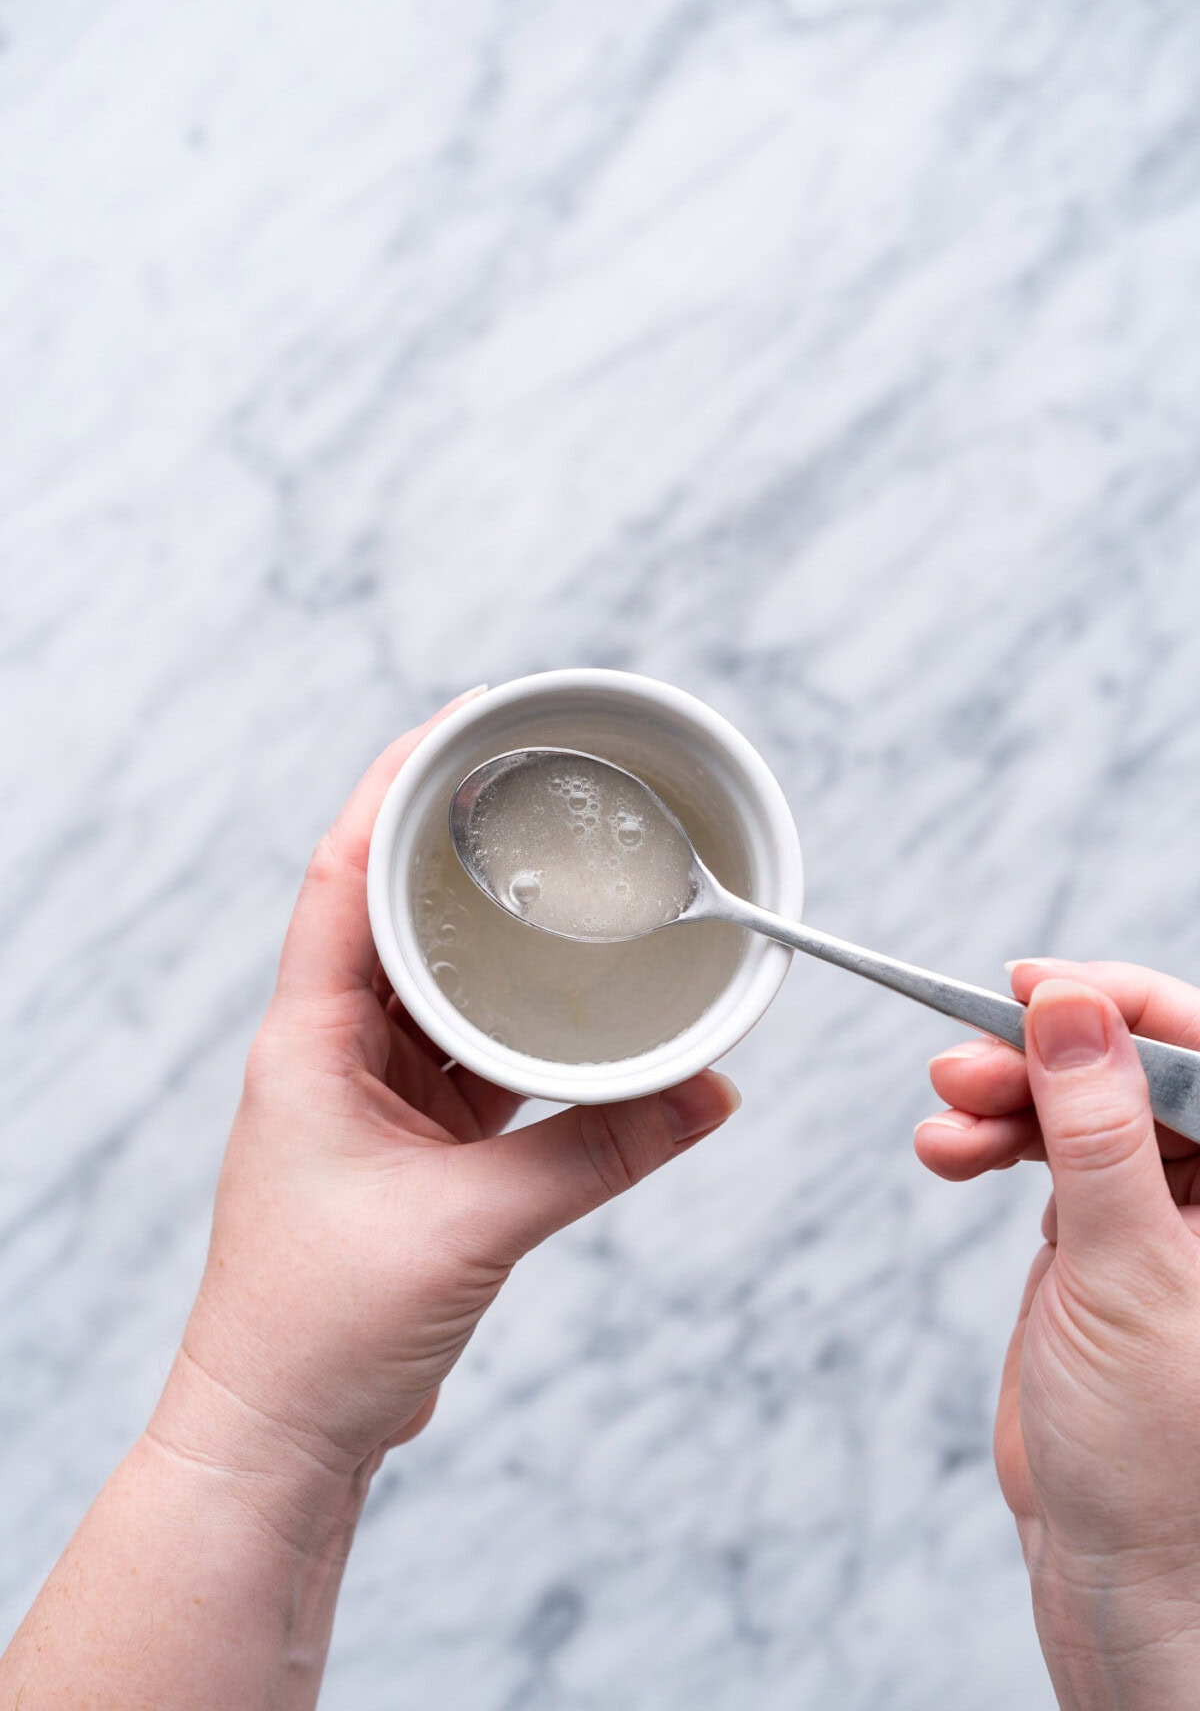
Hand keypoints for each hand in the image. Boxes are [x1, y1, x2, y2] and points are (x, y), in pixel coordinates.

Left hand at [160, 690, 739, 1475]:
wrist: (286, 1432)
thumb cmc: (325, 1326)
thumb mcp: (472, 1225)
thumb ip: (597, 1153)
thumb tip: (709, 1094)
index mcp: (311, 1035)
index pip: (343, 873)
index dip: (396, 787)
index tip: (464, 722)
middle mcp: (334, 1045)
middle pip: (396, 909)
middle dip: (462, 842)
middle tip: (540, 783)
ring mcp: (371, 1091)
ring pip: (440, 980)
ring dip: (498, 935)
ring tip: (567, 878)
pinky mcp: (410, 1140)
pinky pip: (475, 1052)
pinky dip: (528, 1028)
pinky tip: (581, 1010)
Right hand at [916, 961, 1199, 1709]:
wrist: (1118, 1567)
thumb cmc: (1160, 1454)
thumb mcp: (1127, 1273)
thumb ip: (1098, 1133)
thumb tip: (1074, 1009)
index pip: (1199, 1053)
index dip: (1122, 1005)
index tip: (1039, 987)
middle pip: (1125, 1069)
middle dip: (1040, 1056)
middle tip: (966, 1062)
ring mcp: (1150, 1209)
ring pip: (1072, 1104)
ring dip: (999, 1097)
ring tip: (944, 1121)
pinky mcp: (1092, 1238)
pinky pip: (1038, 1151)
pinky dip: (986, 1139)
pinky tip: (948, 1150)